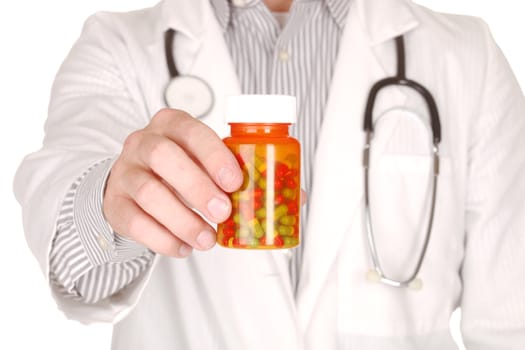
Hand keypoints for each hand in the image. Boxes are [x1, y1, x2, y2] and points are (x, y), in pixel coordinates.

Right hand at [103, 109, 242, 256]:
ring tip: (207, 239)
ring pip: (149, 193)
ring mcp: (124, 173)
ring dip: (183, 221)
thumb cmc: (177, 168)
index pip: (190, 131)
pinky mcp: (114, 203)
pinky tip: (184, 247)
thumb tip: (252, 195)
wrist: (133, 183)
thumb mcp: (198, 158)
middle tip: (222, 212)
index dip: (214, 156)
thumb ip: (219, 169)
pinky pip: (135, 222)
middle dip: (197, 187)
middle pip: (163, 157)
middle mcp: (142, 143)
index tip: (234, 182)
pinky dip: (163, 239)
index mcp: (170, 124)